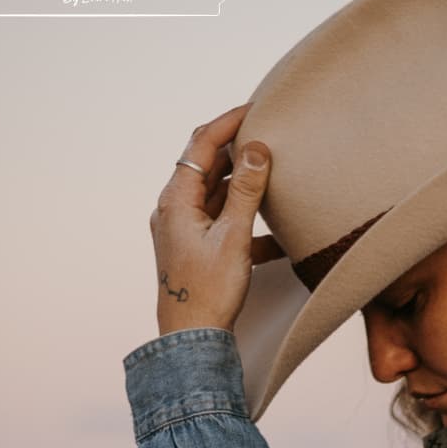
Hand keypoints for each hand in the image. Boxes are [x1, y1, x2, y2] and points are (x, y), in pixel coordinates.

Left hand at [149, 103, 286, 336]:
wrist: (192, 339)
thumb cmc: (209, 292)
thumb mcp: (234, 237)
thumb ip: (246, 191)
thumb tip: (257, 148)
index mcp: (175, 201)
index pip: (201, 146)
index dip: (228, 122)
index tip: (255, 108)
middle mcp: (173, 210)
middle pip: (205, 166)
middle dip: (236, 148)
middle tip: (267, 134)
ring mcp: (182, 230)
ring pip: (214, 193)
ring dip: (243, 183)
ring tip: (273, 173)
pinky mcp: (194, 248)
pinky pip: (220, 220)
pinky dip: (243, 216)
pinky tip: (273, 231)